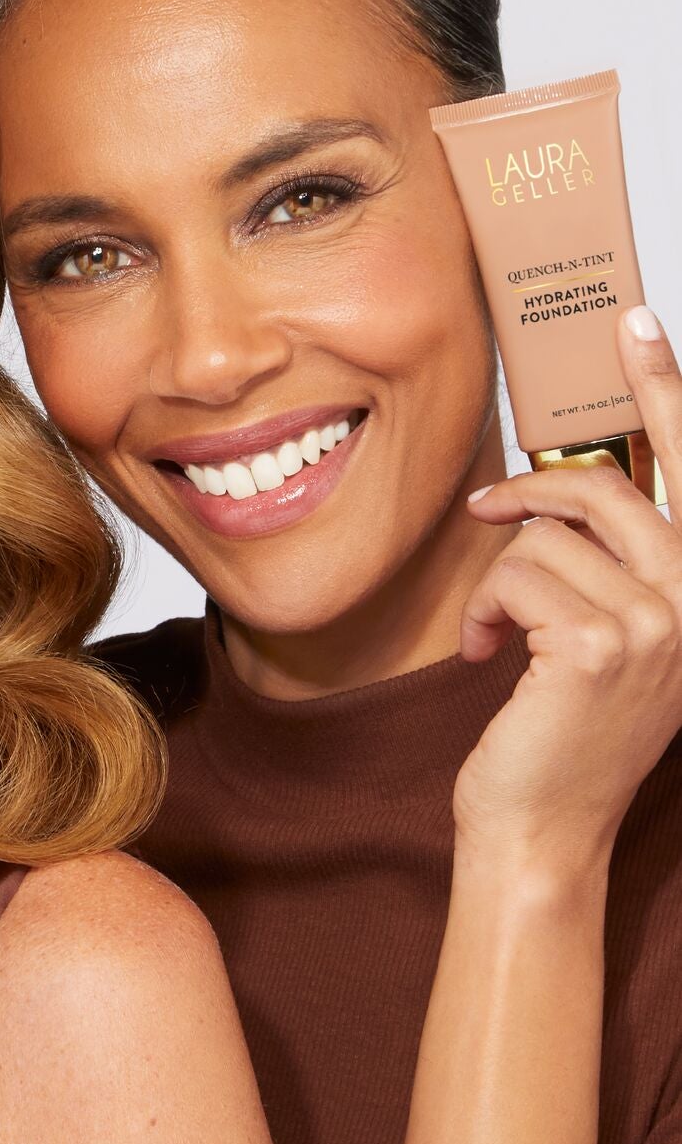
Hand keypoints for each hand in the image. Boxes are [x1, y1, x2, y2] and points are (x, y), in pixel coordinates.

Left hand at [454, 304, 681, 868]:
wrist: (543, 823)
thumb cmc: (563, 723)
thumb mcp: (609, 632)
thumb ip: (613, 559)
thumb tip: (570, 478)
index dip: (666, 389)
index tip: (634, 320)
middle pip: (605, 485)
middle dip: (529, 493)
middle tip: (487, 510)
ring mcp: (665, 621)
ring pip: (543, 534)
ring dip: (497, 577)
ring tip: (494, 629)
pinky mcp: (602, 641)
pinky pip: (512, 572)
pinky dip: (480, 609)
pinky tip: (483, 653)